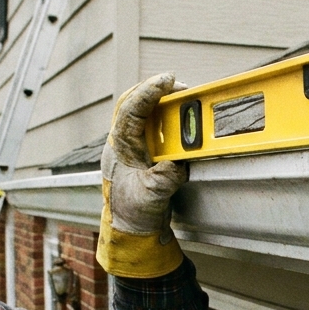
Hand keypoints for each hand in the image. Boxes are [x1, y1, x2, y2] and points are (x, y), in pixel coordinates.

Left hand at [96, 73, 187, 277]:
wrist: (132, 229)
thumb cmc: (132, 214)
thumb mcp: (148, 199)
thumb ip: (163, 181)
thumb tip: (177, 166)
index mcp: (119, 146)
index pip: (131, 109)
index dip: (149, 91)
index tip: (168, 80)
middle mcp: (126, 141)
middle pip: (138, 103)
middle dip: (159, 91)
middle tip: (182, 87)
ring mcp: (137, 145)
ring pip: (148, 112)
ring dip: (167, 103)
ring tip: (188, 99)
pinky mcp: (149, 152)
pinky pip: (160, 126)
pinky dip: (174, 119)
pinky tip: (187, 119)